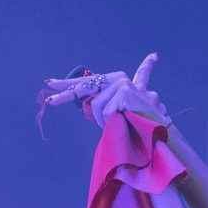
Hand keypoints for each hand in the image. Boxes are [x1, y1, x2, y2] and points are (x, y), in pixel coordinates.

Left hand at [42, 52, 171, 129]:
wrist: (159, 129)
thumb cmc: (140, 124)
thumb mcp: (117, 114)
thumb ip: (102, 107)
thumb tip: (85, 105)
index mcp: (115, 81)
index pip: (87, 83)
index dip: (68, 85)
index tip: (49, 84)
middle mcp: (118, 79)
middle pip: (84, 88)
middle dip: (64, 95)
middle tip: (48, 100)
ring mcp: (121, 84)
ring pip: (96, 107)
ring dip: (103, 122)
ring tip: (119, 123)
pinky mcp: (123, 93)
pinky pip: (106, 113)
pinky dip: (111, 122)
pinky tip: (125, 121)